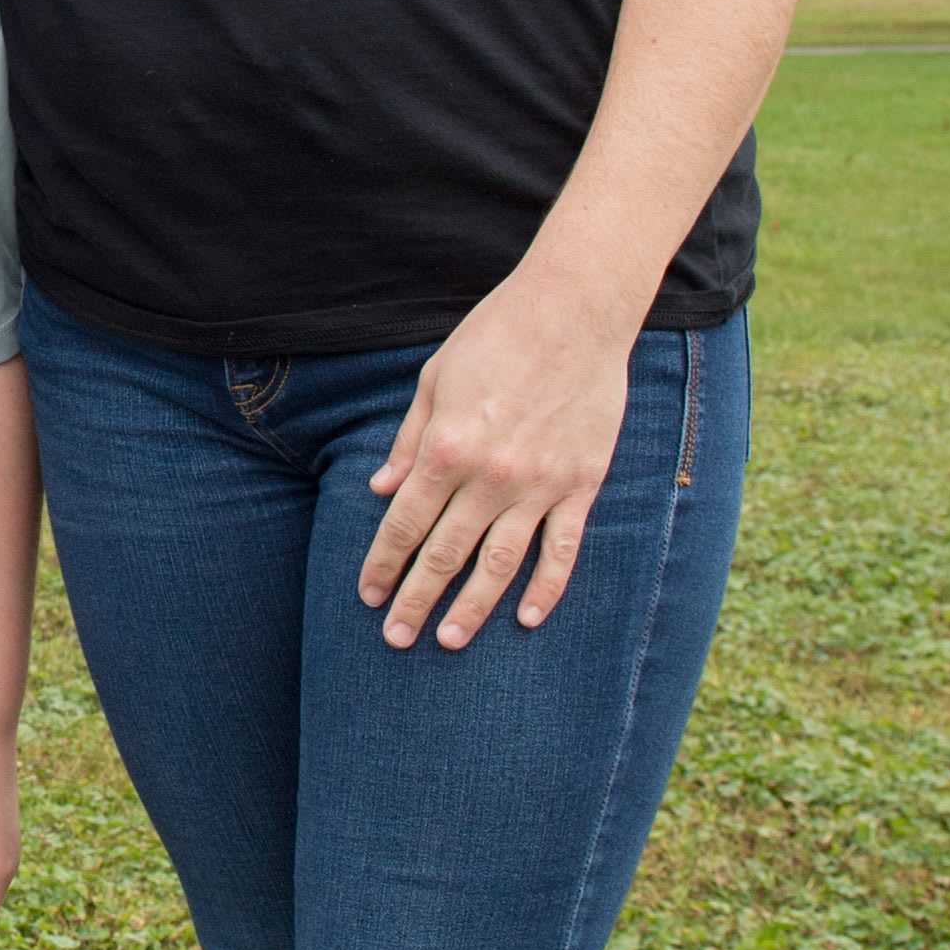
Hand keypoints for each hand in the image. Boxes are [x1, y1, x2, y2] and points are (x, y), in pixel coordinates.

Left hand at [357, 270, 637, 648]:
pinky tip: (526, 617)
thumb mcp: (434, 379)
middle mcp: (490, 475)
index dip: (382, 564)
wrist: (575, 310)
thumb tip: (380, 491)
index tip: (368, 596)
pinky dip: (546, 587)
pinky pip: (562, 548)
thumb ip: (409, 440)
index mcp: (448, 448)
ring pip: (500, 563)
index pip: (404, 523)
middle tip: (396, 639)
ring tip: (449, 640)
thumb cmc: (497, 336)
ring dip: (472, 607)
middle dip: (415, 600)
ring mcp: (540, 484)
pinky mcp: (581, 483)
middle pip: (445, 554)